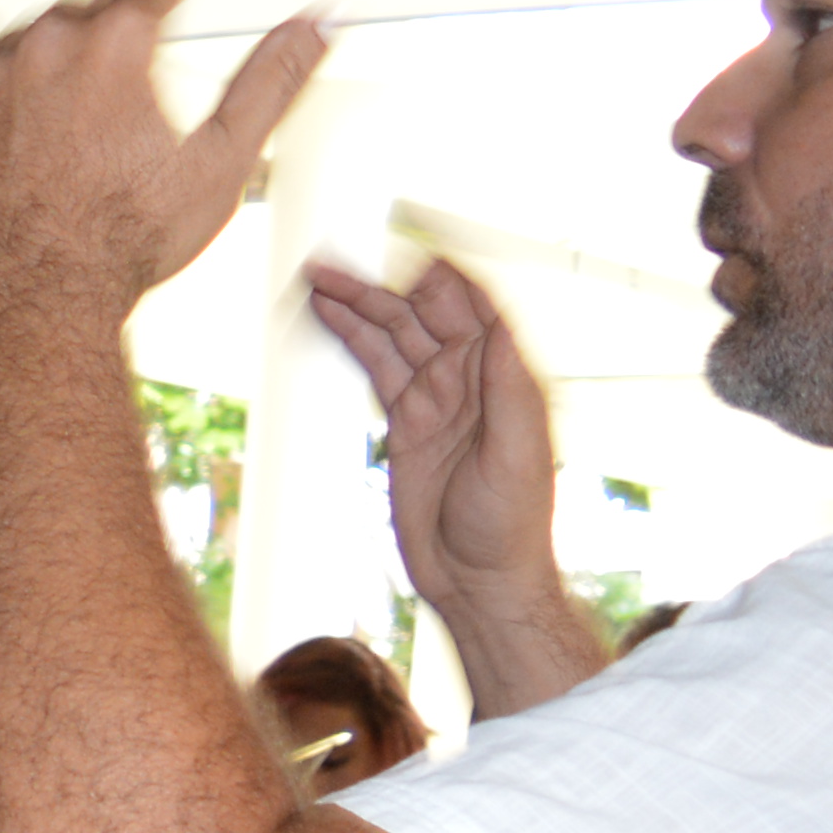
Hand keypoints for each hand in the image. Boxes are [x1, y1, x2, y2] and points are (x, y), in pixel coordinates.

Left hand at [0, 0, 325, 325]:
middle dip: (112, 22)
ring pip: (25, 33)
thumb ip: (270, 82)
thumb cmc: (129, 243)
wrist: (39, 301)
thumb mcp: (223, 160)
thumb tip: (319, 23)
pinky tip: (1, 78)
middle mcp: (45, 47)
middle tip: (128, 48)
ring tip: (72, 78)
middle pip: (86, 9)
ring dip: (51, 44)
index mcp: (115, 43)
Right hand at [307, 253, 569, 628]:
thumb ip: (507, 390)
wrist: (479, 578)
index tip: (399, 254)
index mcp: (503, 375)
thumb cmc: (510, 523)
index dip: (438, 275)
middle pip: (422, 313)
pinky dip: (353, 340)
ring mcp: (436, 397)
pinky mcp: (407, 423)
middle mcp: (470, 376)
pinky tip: (327, 319)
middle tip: (329, 265)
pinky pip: (377, 368)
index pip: (472, 306)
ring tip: (315, 280)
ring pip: (392, 335)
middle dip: (379, 285)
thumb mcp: (517, 456)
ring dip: (357, 305)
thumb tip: (497, 328)